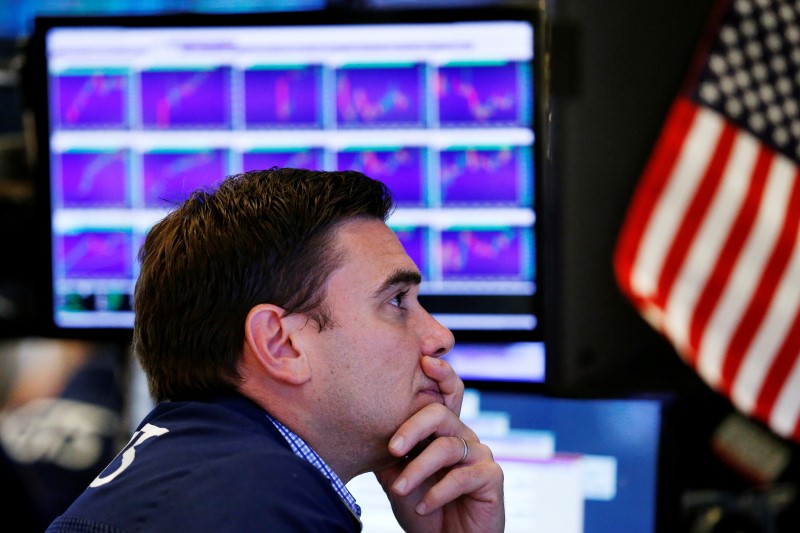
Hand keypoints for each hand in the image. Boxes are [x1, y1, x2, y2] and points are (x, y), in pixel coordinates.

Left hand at [373, 356, 504, 532]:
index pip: (443, 393)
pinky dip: (437, 492)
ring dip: (418, 469)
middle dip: (413, 426)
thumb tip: (364, 427)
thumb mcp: (397, 478)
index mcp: (442, 430)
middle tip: (392, 447)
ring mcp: (479, 455)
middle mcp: (462, 436)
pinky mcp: (491, 477)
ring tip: (399, 489)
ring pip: (446, 446)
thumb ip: (389, 453)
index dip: (440, 373)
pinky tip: (422, 505)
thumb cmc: (422, 508)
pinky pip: (463, 475)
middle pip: (440, 413)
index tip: (423, 360)